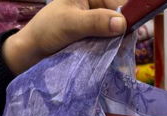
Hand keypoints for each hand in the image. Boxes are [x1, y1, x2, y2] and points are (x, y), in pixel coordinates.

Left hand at [2, 0, 126, 75]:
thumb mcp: (70, 23)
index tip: (134, 32)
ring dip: (118, 44)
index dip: (128, 15)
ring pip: (115, 32)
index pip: (117, 1)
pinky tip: (114, 59)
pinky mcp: (93, 38)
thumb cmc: (46, 30)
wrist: (32, 51)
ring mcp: (94, 23)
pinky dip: (111, 50)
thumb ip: (95, 22)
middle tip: (126, 49)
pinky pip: (108, 43)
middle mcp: (94, 5)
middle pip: (118, 17)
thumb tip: (122, 23)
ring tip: (121, 57)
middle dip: (124, 32)